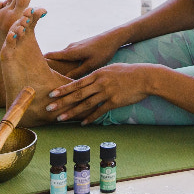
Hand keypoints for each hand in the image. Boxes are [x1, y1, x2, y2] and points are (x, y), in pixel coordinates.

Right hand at [44, 31, 124, 77]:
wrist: (113, 37)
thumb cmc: (103, 51)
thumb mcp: (91, 65)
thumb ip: (77, 73)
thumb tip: (65, 83)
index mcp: (70, 52)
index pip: (50, 56)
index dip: (41, 62)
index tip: (29, 69)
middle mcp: (70, 47)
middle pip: (54, 56)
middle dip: (46, 65)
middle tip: (36, 75)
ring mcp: (74, 46)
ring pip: (61, 55)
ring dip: (56, 63)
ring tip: (49, 74)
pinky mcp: (79, 46)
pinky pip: (67, 54)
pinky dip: (64, 61)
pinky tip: (65, 68)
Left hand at [44, 63, 162, 123]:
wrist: (145, 77)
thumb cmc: (128, 72)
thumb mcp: (110, 69)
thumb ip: (97, 75)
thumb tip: (86, 82)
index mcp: (97, 74)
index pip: (76, 83)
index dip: (63, 89)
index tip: (51, 94)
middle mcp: (100, 83)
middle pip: (77, 94)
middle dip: (62, 101)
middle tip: (49, 108)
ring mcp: (107, 92)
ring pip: (85, 104)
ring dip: (72, 112)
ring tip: (60, 118)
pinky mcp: (114, 101)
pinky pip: (99, 111)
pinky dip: (90, 118)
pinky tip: (82, 123)